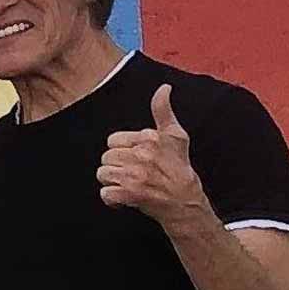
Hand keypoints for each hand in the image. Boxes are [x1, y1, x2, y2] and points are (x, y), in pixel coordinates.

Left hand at [97, 84, 203, 228]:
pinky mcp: (131, 194)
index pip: (112, 140)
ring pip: (103, 174)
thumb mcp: (175, 135)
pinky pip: (105, 194)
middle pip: (106, 157)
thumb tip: (164, 88)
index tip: (136, 158)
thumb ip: (163, 110)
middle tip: (134, 173)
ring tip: (129, 184)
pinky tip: (125, 198)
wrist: (185, 201)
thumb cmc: (179, 168)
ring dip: (113, 182)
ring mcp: (135, 175)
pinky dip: (113, 199)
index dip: (122, 151)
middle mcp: (141, 155)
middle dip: (117, 166)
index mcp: (149, 138)